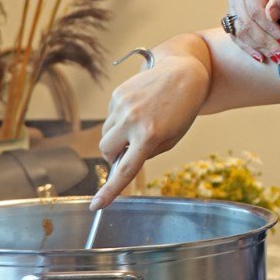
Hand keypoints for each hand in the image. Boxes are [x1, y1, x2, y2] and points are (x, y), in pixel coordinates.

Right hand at [90, 55, 209, 208]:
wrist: (183, 73)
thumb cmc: (181, 110)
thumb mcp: (172, 138)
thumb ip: (147, 152)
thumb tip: (121, 159)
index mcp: (149, 136)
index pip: (125, 169)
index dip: (109, 191)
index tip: (95, 206)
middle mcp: (132, 120)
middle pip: (106, 151)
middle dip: (114, 156)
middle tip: (130, 150)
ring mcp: (122, 105)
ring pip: (105, 134)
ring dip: (117, 137)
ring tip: (139, 125)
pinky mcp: (116, 94)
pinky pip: (110, 116)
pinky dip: (120, 120)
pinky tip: (138, 110)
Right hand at [225, 0, 279, 62]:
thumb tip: (271, 15)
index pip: (255, 10)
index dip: (270, 29)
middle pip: (246, 23)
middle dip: (265, 42)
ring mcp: (232, 5)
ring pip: (240, 32)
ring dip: (258, 47)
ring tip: (277, 57)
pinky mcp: (233, 17)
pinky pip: (236, 36)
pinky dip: (248, 48)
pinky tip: (261, 56)